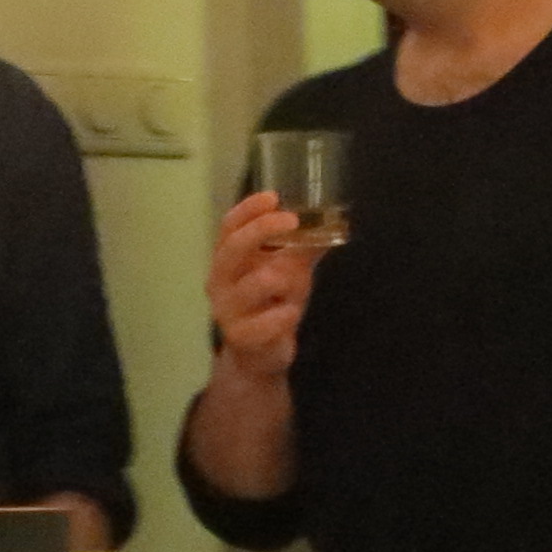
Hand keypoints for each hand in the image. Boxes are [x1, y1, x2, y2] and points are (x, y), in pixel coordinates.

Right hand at [205, 194, 318, 383]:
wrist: (259, 354)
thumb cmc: (271, 304)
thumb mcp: (289, 270)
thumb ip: (303, 247)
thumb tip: (331, 220)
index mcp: (227, 261)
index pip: (228, 228)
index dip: (247, 210)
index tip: (273, 197)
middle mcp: (219, 281)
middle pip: (232, 248)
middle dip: (261, 229)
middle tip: (291, 220)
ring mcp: (226, 309)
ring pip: (258, 282)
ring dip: (286, 279)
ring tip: (297, 286)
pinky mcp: (240, 336)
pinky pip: (269, 319)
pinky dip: (286, 313)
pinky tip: (290, 312)